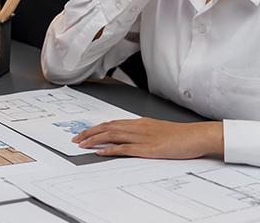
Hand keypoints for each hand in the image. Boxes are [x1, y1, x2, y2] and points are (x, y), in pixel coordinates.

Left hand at [72, 118, 222, 158]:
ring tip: (82, 144)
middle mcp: (138, 127)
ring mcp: (142, 137)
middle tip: (76, 139)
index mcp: (140, 122)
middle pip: (107, 127)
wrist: (197, 136)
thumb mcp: (157, 130)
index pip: (112, 123)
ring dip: (94, 140)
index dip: (96, 128)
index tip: (84, 132)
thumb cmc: (180, 135)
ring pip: (112, 136)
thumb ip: (142, 132)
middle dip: (89, 133)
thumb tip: (128, 136)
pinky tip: (100, 152)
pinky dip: (110, 150)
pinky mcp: (148, 148)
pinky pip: (124, 148)